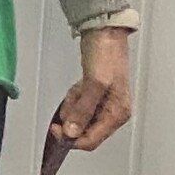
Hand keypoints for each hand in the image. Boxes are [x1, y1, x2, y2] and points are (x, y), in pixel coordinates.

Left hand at [53, 27, 133, 151]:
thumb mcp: (94, 84)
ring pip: (77, 118)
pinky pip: (77, 106)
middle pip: (83, 131)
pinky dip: (73, 98)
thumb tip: (71, 133)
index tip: (56, 128)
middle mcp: (113, 113)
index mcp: (118, 114)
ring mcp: (103, 105)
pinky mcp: (95, 97)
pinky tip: (79, 85)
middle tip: (74, 97)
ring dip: (72, 104)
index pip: (91, 141)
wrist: (104, 34)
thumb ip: (83, 110)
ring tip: (79, 88)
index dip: (71, 139)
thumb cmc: (106, 54)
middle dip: (73, 115)